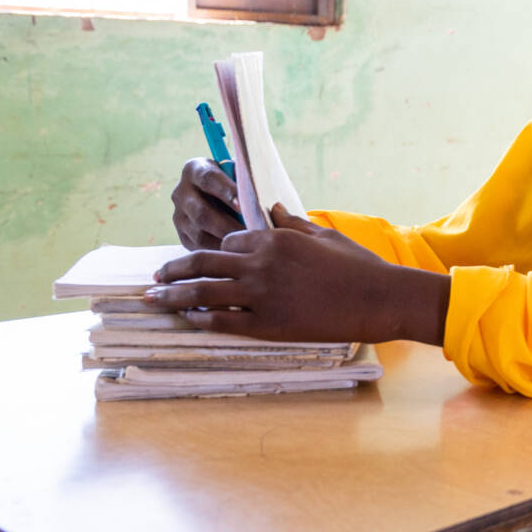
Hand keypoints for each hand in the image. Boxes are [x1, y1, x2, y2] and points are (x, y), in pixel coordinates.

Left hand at [148, 204, 449, 344]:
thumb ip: (294, 223)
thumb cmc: (358, 265)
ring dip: (173, 294)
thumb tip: (274, 208)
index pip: (230, 239)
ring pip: (203, 291)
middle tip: (156, 276)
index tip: (206, 258)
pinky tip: (187, 318)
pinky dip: (199, 318)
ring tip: (154, 299)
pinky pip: (220, 320)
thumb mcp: (326, 235)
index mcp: (275, 237)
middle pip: (203, 262)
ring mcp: (260, 294)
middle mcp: (261, 262)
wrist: (377, 298)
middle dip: (174, 269)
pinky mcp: (266, 324)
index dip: (217, 248)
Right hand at [172, 158, 243, 248]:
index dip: (226, 191)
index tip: (243, 204)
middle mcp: (181, 192)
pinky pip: (199, 248)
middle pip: (202, 212)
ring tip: (248, 248)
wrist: (221, 198)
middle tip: (250, 235)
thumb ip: (247, 183)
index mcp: (195, 169)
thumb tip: (261, 198)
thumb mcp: (241, 176)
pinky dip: (218, 252)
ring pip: (199, 233)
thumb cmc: (240, 183)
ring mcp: (179, 215)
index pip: (209, 179)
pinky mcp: (182, 235)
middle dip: (228, 225)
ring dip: (224, 242)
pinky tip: (237, 255)